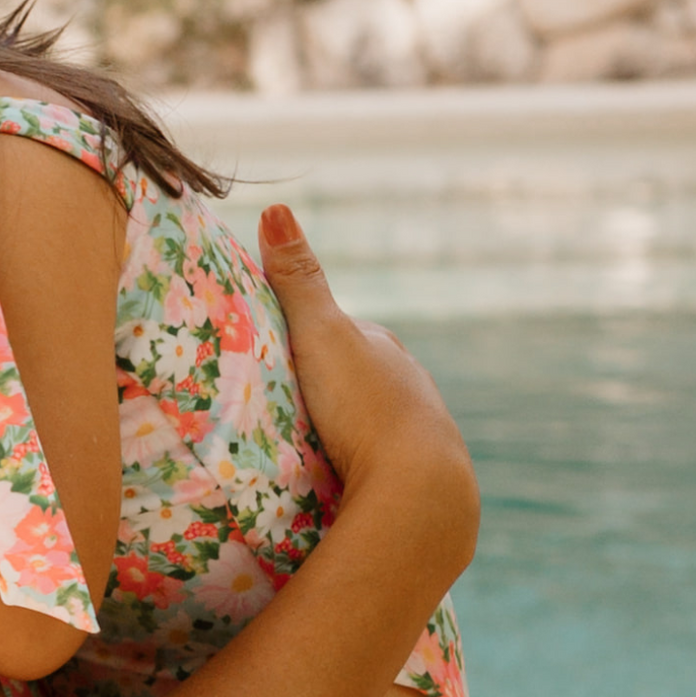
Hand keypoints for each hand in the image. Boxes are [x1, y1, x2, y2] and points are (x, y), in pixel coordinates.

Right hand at [258, 205, 479, 553]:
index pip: (341, 332)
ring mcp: (421, 431)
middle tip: (281, 403)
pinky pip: (381, 461)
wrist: (418, 490)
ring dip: (346, 428)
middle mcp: (410, 383)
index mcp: (386, 348)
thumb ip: (297, 278)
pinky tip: (342, 476)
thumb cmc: (364, 405)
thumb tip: (274, 205)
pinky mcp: (422, 478)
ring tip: (307, 446)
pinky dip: (361, 462)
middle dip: (328, 385)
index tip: (273, 350)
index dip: (308, 337)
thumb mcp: (320, 333)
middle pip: (358, 376)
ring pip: (372, 420)